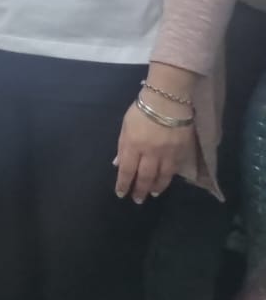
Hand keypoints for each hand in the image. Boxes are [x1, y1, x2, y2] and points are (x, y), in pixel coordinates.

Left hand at [115, 84, 194, 203]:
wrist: (168, 100)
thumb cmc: (142, 110)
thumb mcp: (126, 126)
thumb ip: (122, 146)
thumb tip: (118, 164)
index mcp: (132, 144)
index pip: (126, 170)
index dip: (123, 184)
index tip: (121, 193)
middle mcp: (149, 152)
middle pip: (144, 176)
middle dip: (139, 190)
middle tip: (137, 200)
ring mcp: (167, 153)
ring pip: (161, 176)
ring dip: (155, 187)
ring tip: (151, 194)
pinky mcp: (182, 151)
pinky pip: (175, 169)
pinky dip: (169, 178)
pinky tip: (165, 182)